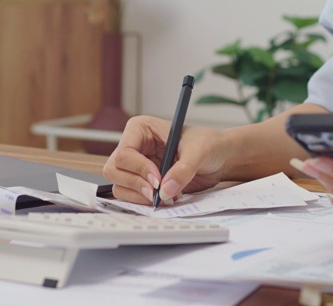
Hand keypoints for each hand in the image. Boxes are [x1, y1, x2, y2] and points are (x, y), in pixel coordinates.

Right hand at [102, 115, 227, 204]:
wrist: (218, 158)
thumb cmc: (208, 144)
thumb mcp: (198, 152)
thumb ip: (183, 170)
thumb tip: (166, 190)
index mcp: (140, 129)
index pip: (124, 152)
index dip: (138, 169)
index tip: (158, 180)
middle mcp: (134, 147)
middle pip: (114, 170)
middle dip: (135, 184)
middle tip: (157, 193)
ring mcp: (136, 166)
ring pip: (119, 185)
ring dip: (140, 196)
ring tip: (166, 196)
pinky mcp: (142, 182)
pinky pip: (130, 196)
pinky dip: (144, 202)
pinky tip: (165, 198)